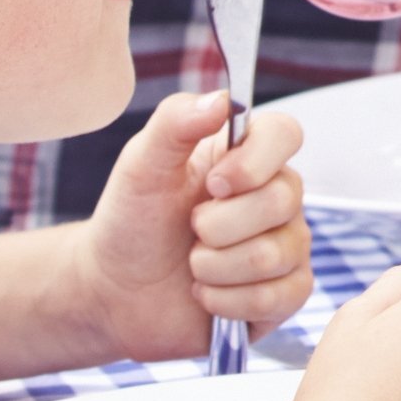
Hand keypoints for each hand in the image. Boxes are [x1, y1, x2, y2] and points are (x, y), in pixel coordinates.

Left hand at [75, 92, 317, 359]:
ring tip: (191, 265)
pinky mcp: (283, 294)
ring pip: (276, 255)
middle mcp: (276, 196)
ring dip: (216, 266)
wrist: (113, 291)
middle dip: (218, 226)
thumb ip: (176, 121)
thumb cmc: (131, 220)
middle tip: (189, 230)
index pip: (286, 135)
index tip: (212, 184)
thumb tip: (222, 100)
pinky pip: (279, 298)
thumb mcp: (141, 164)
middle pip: (282, 201)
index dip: (254, 161)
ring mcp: (285, 246)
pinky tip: (205, 294)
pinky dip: (228, 300)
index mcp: (247, 155)